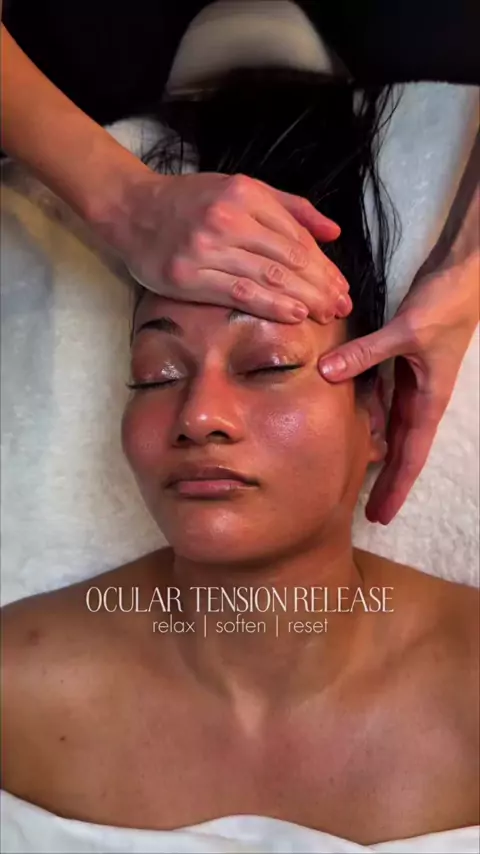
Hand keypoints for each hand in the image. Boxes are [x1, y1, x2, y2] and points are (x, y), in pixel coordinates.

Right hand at [104, 170, 351, 323]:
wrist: (132, 210)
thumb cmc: (191, 201)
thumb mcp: (241, 189)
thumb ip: (290, 209)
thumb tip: (333, 233)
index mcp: (245, 194)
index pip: (296, 236)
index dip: (323, 265)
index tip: (342, 286)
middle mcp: (228, 219)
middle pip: (287, 258)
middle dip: (320, 285)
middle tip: (342, 307)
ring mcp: (207, 248)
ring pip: (268, 276)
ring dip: (304, 299)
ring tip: (327, 314)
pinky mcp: (190, 276)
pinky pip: (240, 293)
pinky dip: (271, 305)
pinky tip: (294, 315)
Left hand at [318, 254, 478, 522]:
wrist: (464, 274)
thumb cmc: (446, 304)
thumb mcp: (406, 330)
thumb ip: (366, 353)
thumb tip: (326, 374)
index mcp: (428, 400)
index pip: (410, 455)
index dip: (395, 487)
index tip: (381, 515)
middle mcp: (421, 397)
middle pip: (401, 450)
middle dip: (387, 481)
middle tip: (369, 513)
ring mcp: (414, 381)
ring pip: (391, 426)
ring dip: (377, 452)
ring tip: (357, 476)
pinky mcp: (404, 363)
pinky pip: (384, 398)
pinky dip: (369, 415)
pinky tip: (352, 423)